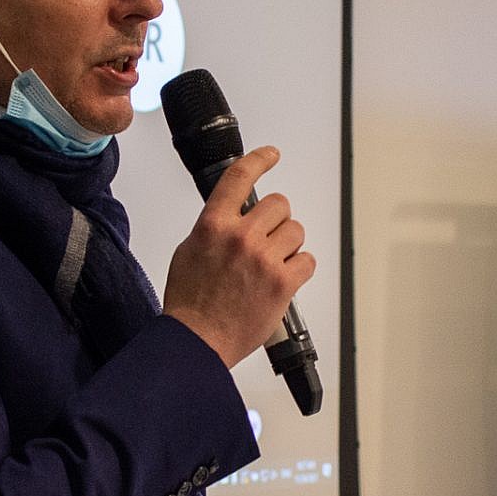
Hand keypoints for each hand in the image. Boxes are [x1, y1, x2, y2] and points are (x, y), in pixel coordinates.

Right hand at [163, 145, 316, 368]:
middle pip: (279, 204)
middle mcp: (241, 236)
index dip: (259, 159)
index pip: (240, 176)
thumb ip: (213, 228)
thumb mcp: (189, 251)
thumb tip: (231, 216)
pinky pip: (307, 260)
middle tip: (267, 238)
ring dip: (288, 245)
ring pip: (296, 231)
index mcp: (213, 224)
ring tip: (271, 264)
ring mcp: (264, 259)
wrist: (197, 340)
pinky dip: (299, 269)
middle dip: (276, 220)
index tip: (271, 154)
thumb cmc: (190, 302)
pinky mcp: (283, 283)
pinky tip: (283, 279)